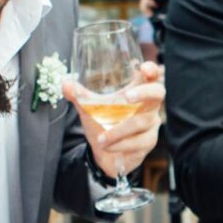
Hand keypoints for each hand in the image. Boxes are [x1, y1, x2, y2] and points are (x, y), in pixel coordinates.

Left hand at [66, 61, 163, 181]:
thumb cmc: (102, 124)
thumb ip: (79, 95)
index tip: (144, 68)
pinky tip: (106, 145)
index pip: (150, 77)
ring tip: (100, 138)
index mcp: (137, 92)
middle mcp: (148, 106)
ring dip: (118, 131)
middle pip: (158, 93)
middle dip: (144, 93)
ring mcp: (151, 124)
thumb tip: (65, 83)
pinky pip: (136, 142)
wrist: (104, 154)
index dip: (151, 70)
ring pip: (140, 123)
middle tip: (126, 97)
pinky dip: (119, 144)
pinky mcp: (148, 142)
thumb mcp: (90, 108)